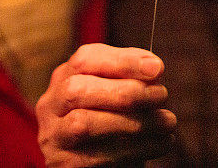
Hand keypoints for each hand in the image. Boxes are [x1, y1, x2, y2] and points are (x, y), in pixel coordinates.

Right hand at [36, 43, 175, 166]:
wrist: (96, 165)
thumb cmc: (110, 123)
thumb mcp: (115, 95)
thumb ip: (130, 78)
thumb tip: (153, 68)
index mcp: (64, 77)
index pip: (85, 59)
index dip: (122, 61)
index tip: (157, 68)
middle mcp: (50, 105)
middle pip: (77, 90)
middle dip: (125, 91)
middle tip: (162, 95)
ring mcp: (53, 136)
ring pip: (84, 124)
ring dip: (133, 122)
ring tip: (167, 122)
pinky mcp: (63, 165)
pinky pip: (96, 157)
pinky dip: (133, 150)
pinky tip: (159, 144)